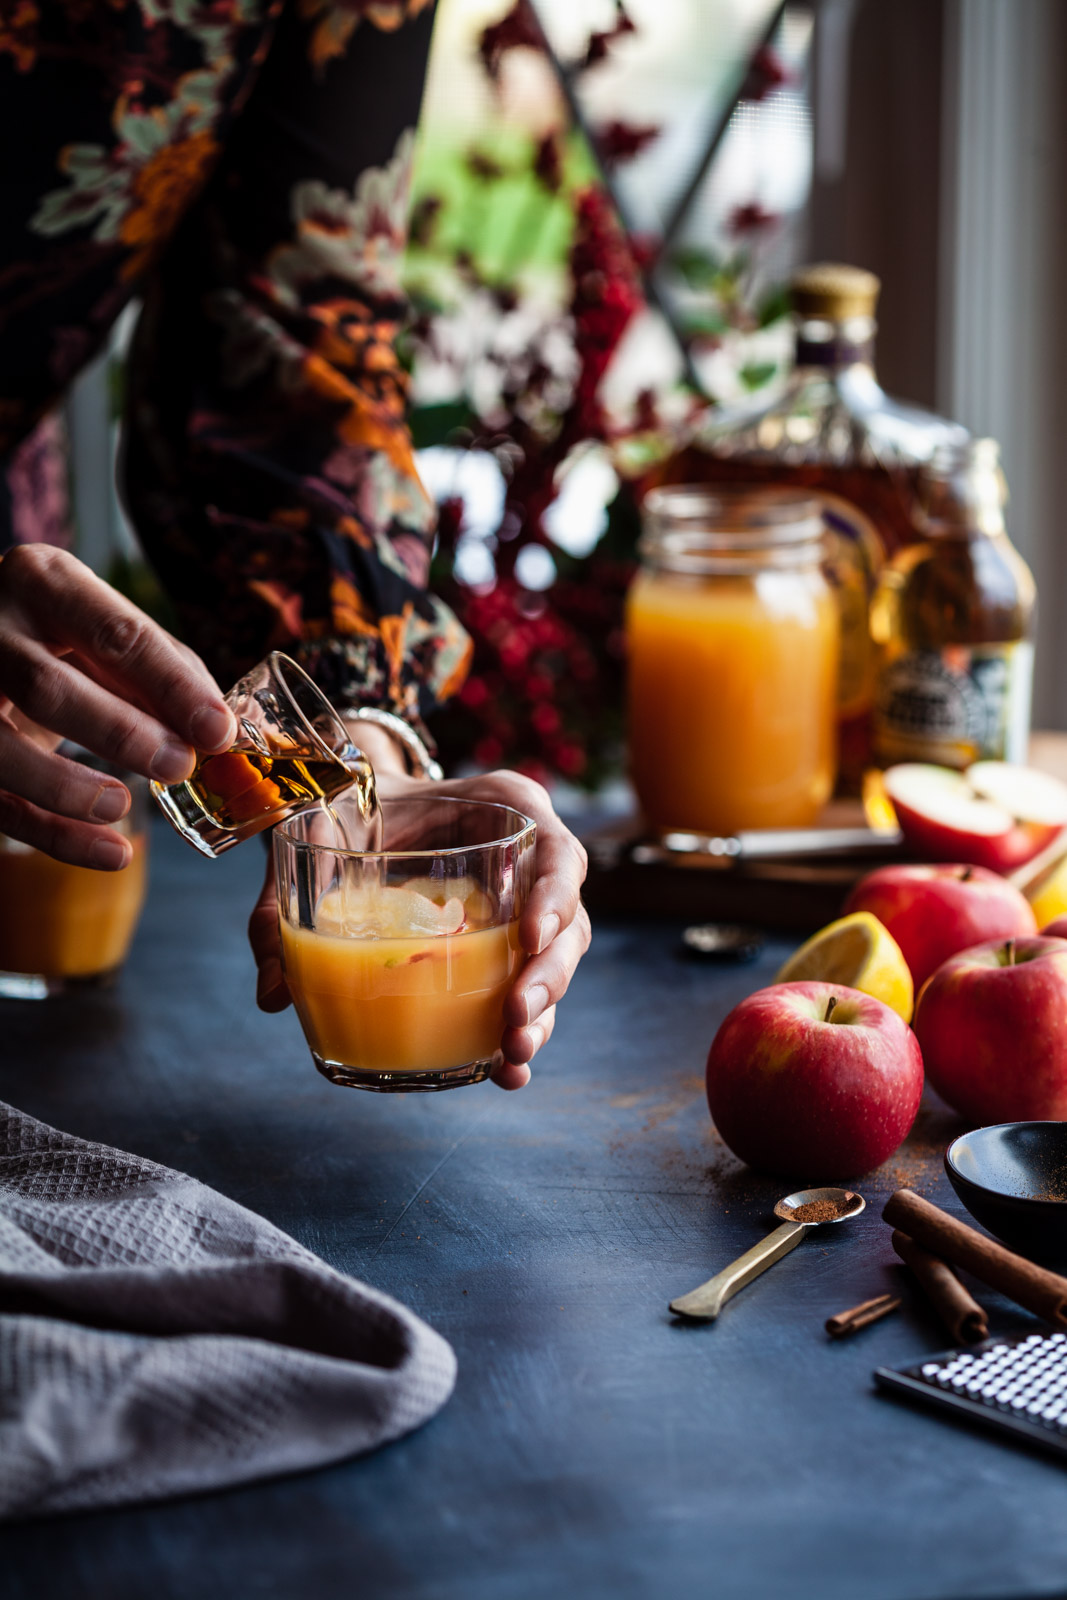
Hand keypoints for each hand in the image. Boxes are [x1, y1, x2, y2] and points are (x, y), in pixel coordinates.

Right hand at [0, 545, 235, 866]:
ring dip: (69, 788)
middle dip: (121, 735)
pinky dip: (55, 836)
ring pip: (2, 748)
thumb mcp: (103, 631)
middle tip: (178, 766)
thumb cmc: (58, 636)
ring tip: (123, 806)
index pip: (116, 635)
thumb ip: (165, 670)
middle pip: (48, 689)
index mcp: (43, 583)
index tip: (218, 730)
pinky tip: (109, 854)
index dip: (172, 687)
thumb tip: (226, 727)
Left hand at [249, 762, 590, 1090]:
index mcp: (502, 806)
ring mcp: (521, 905)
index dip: (555, 895)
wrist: (355, 805)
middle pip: (569, 918)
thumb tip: (274, 994)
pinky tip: (505, 1072)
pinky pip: (527, 987)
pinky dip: (522, 1029)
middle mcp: (526, 857)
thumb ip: (287, 902)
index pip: (557, 848)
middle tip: (514, 1018)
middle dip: (549, 975)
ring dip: (543, 1013)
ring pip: (557, 962)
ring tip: (512, 1057)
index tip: (528, 937)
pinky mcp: (504, 946)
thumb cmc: (348, 804)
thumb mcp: (316, 831)